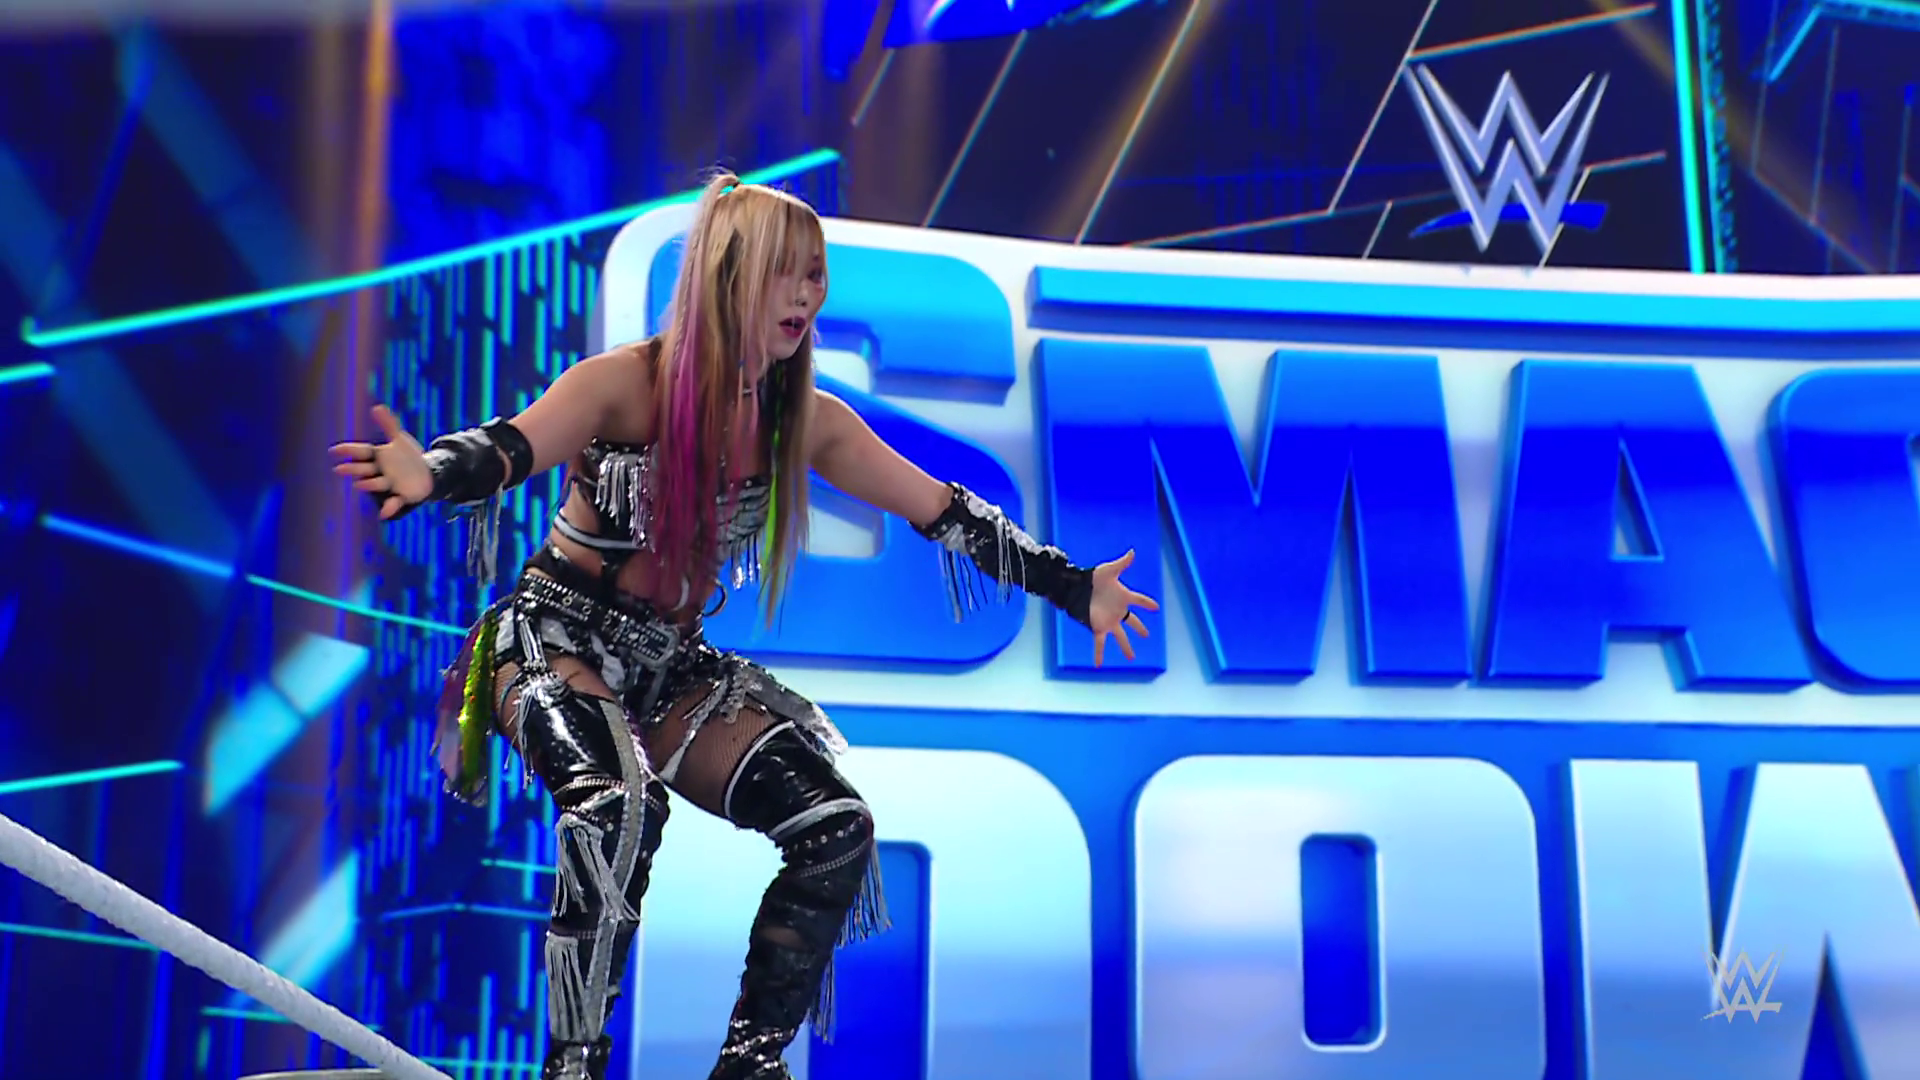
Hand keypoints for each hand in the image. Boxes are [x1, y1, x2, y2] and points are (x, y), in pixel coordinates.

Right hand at [329, 404, 431, 519]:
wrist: (425, 474)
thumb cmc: (406, 457)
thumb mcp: (399, 439)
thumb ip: (389, 424)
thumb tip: (377, 407)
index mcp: (378, 457)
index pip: (360, 452)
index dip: (348, 451)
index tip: (333, 451)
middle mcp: (380, 472)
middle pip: (364, 469)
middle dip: (352, 469)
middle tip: (338, 469)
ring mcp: (390, 484)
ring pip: (377, 484)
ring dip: (368, 484)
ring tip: (359, 484)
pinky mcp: (401, 495)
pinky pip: (394, 502)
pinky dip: (389, 508)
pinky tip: (383, 514)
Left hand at [1089, 548, 1159, 666]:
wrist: (1076, 587)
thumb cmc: (1093, 578)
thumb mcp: (1109, 570)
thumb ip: (1122, 563)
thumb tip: (1132, 551)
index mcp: (1123, 597)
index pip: (1140, 601)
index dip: (1148, 603)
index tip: (1155, 607)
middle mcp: (1118, 611)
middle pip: (1133, 622)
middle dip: (1139, 628)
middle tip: (1147, 635)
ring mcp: (1109, 621)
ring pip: (1121, 637)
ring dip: (1126, 647)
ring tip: (1131, 658)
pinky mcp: (1098, 627)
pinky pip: (1100, 643)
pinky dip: (1099, 654)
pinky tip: (1098, 664)